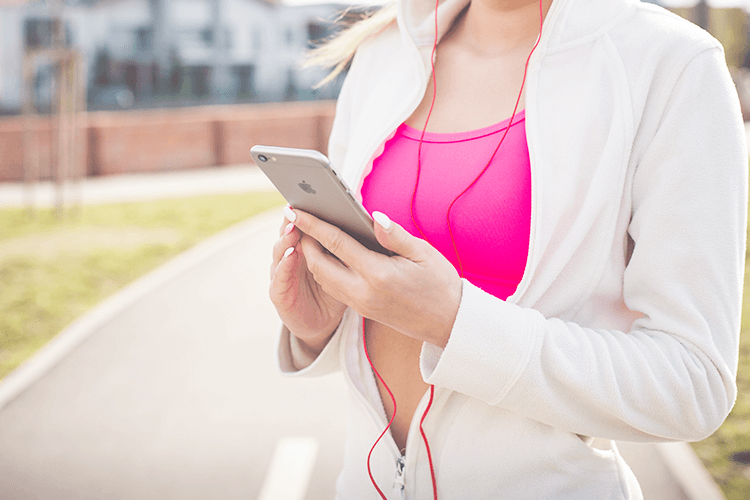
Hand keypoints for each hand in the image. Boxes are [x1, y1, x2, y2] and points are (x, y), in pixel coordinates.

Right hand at [269, 207, 347, 354]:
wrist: (323, 324)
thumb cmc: (341, 291)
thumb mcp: (350, 267)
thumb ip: (352, 245)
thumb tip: (370, 219)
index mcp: (310, 247)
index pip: (308, 225)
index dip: (310, 211)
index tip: (316, 193)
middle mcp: (292, 257)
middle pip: (289, 233)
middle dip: (293, 219)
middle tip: (300, 203)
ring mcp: (283, 275)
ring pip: (280, 251)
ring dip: (285, 237)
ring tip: (294, 225)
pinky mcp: (279, 295)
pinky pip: (279, 278)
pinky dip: (283, 265)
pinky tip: (291, 253)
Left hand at [289, 207, 462, 347]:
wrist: (449, 323)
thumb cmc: (440, 284)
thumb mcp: (423, 253)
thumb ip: (394, 235)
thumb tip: (373, 216)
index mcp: (378, 275)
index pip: (336, 244)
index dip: (313, 225)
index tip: (296, 210)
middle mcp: (363, 292)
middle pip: (319, 264)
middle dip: (305, 241)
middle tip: (298, 219)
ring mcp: (360, 304)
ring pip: (323, 279)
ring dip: (311, 257)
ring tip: (308, 233)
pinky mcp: (362, 310)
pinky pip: (333, 288)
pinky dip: (324, 270)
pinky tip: (327, 254)